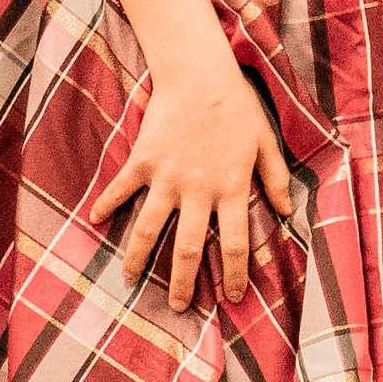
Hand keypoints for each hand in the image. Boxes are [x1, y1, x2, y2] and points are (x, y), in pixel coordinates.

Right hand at [108, 62, 297, 309]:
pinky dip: (106, 204)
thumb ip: (275, 179)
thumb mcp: (265, 142)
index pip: (234, 244)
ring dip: (138, 258)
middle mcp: (197, 190)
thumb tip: (288, 213)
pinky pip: (121, 188)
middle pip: (186, 249)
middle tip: (178, 308)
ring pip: (148, 229)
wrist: (200, 73)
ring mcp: (166, 177)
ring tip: (131, 281)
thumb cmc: (237, 107)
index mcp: (230, 188)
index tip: (231, 299)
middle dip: (181, 283)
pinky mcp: (143, 161)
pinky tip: (94, 221)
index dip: (233, 275)